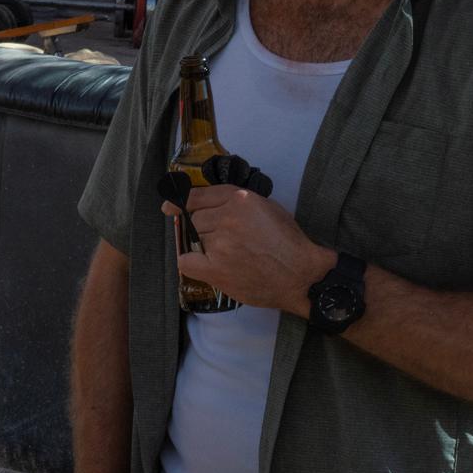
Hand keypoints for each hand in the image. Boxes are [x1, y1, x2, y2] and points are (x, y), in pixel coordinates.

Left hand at [168, 185, 333, 317]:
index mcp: (240, 199)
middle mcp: (228, 218)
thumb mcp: (267, 208)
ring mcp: (221, 244)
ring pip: (194, 239)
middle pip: (196, 219)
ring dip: (206, 246)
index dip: (182, 201)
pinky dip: (192, 263)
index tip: (170, 206)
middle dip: (206, 229)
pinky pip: (186, 261)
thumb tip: (206, 202)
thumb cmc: (288, 243)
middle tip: (230, 242)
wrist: (302, 276)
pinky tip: (208, 266)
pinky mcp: (216, 268)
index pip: (198, 196)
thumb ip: (237, 202)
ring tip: (232, 256)